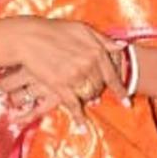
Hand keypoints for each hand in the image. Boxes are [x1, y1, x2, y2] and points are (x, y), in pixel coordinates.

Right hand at [0, 17, 124, 120]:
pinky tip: (83, 128)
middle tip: (97, 93)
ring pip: (89, 96)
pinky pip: (74, 106)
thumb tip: (122, 47)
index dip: (121, 91)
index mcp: (96, 51)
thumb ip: (103, 39)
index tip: (127, 101)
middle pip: (100, 87)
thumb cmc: (55, 30)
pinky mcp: (60, 86)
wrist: (28, 37)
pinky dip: (79, 118)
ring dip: (89, 100)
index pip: (113, 76)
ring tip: (88, 101)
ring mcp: (75, 77)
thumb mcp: (82, 29)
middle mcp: (89, 65)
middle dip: (100, 91)